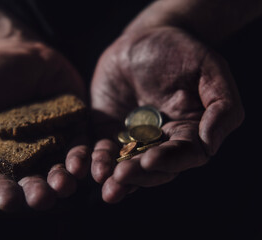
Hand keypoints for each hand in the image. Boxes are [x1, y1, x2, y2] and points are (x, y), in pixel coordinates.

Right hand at [0, 40, 89, 210]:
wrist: (14, 51)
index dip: (3, 193)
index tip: (10, 200)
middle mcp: (27, 156)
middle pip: (33, 181)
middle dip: (38, 192)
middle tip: (43, 199)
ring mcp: (53, 142)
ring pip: (60, 168)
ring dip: (64, 179)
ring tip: (66, 184)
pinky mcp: (75, 126)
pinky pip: (82, 144)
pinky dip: (83, 156)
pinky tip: (82, 164)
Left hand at [90, 26, 243, 202]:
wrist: (145, 38)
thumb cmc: (181, 51)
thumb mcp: (210, 69)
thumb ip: (221, 106)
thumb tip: (211, 144)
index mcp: (189, 131)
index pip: (183, 156)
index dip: (169, 161)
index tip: (151, 160)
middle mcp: (160, 141)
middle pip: (152, 168)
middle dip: (137, 174)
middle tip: (121, 176)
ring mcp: (132, 138)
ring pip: (125, 164)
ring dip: (114, 177)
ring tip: (104, 182)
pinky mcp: (107, 129)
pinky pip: (100, 148)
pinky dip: (94, 159)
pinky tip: (87, 168)